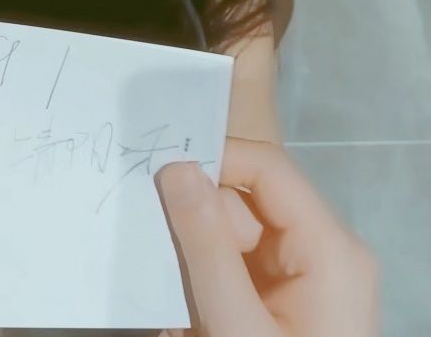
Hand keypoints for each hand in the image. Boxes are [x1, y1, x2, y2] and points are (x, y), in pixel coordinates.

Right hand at [154, 138, 378, 336]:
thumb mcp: (237, 327)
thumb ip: (205, 247)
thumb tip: (176, 169)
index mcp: (330, 249)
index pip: (267, 169)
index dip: (214, 158)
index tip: (154, 170)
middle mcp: (323, 252)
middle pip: (246, 204)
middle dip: (196, 223)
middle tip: (147, 243)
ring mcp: (303, 279)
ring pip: (232, 238)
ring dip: (193, 264)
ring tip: (174, 306)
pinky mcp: (283, 304)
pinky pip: (234, 271)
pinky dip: (203, 289)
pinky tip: (186, 322)